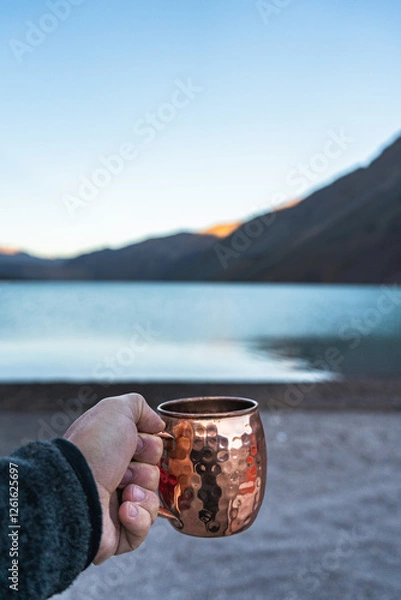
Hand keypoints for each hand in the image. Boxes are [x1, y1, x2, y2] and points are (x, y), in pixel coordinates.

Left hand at [63, 393, 164, 563]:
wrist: (74, 490)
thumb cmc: (93, 449)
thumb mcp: (115, 410)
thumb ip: (138, 407)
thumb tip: (157, 424)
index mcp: (114, 452)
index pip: (153, 449)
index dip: (148, 445)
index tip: (133, 443)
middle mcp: (115, 478)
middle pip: (155, 473)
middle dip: (144, 469)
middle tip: (123, 469)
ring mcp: (117, 507)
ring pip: (154, 499)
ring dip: (141, 492)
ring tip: (121, 491)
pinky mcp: (120, 534)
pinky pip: (146, 526)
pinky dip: (138, 516)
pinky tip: (122, 510)